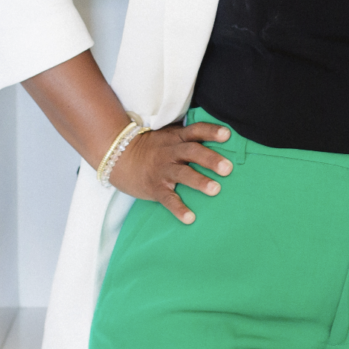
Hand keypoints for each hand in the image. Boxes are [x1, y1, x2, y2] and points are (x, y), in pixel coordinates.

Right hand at [109, 120, 232, 223]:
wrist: (120, 157)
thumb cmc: (154, 147)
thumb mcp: (170, 136)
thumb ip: (189, 136)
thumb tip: (222, 137)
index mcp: (178, 138)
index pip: (196, 130)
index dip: (211, 131)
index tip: (227, 135)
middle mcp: (171, 152)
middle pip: (192, 152)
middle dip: (210, 159)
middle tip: (228, 168)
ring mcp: (162, 170)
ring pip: (182, 174)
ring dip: (199, 181)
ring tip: (215, 190)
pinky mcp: (155, 187)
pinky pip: (167, 199)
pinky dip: (178, 209)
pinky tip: (190, 218)